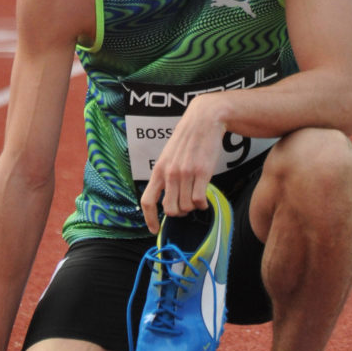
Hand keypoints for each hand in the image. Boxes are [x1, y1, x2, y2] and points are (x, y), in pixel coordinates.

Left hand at [139, 96, 224, 233]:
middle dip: (178, 213)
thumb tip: (165, 197)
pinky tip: (204, 198)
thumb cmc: (187, 139)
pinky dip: (202, 204)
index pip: (147, 200)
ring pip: (186, 207)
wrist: (204, 120)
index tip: (154, 230)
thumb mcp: (168, 155)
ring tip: (196, 197)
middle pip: (170, 209)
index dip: (149, 219)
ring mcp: (185, 173)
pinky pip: (199, 200)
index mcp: (158, 169)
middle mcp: (170, 173)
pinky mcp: (202, 172)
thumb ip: (165, 174)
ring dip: (192, 207)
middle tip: (185, 207)